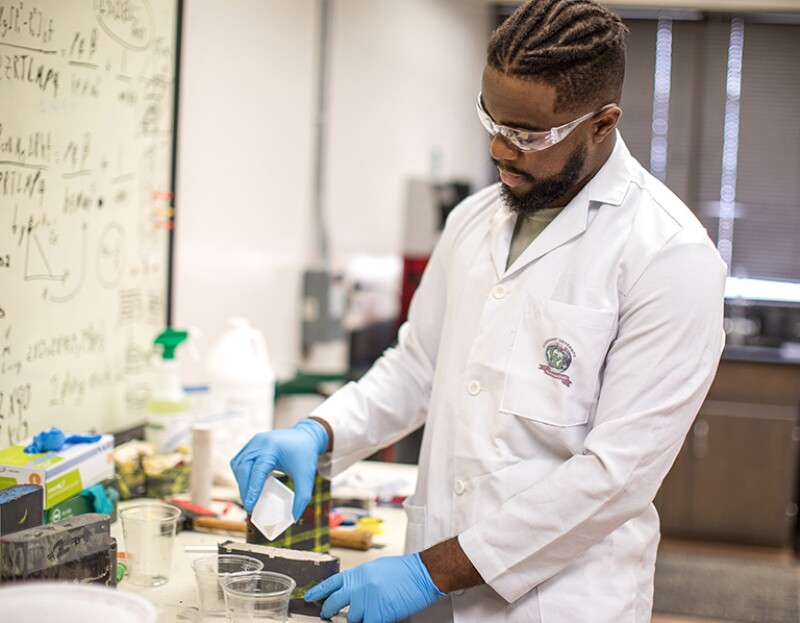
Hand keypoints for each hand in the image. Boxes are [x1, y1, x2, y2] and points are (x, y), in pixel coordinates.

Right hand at [229, 419, 327, 515]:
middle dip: (245, 490)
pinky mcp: (251, 444)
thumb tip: (294, 517)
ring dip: (242, 483)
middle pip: (244, 469)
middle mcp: (259, 442)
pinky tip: (249, 484)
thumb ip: (302, 497)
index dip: (252, 491)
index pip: (257, 471)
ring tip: (250, 497)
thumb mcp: (306, 476)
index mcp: (272, 447)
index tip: (250, 508)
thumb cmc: (305, 455)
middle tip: (250, 507)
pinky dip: (242, 475)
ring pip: (238, 466)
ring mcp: (253, 442)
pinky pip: (239, 461)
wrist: (306, 436)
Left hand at [304, 553, 444, 621]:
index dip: (317, 591)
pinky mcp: (379, 614)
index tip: (308, 597)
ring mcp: (367, 600)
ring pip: (352, 619)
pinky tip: (377, 618)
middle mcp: (359, 586)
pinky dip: (370, 621)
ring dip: (359, 619)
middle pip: (334, 603)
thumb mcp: (376, 569)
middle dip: (329, 612)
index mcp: (358, 573)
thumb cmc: (404, 570)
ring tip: (370, 613)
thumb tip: (350, 593)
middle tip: (328, 615)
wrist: (423, 573)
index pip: (330, 583)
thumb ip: (360, 580)